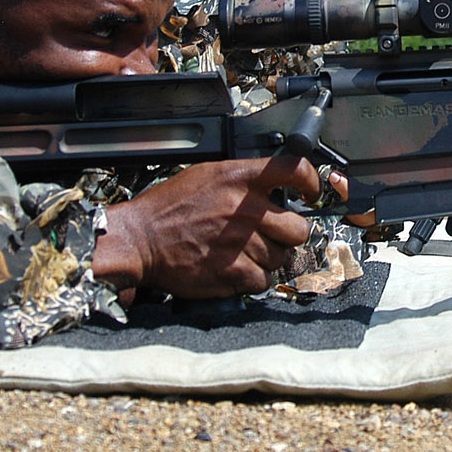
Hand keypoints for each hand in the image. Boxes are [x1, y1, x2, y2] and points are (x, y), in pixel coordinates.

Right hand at [91, 154, 323, 297]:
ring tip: (241, 252)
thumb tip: (276, 188)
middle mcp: (245, 208)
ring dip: (266, 259)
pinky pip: (264, 280)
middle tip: (269, 236)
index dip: (312, 184)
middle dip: (287, 235)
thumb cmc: (169, 208)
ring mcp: (240, 242)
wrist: (139, 240)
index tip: (310, 195)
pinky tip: (234, 268)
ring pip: (282, 258)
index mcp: (239, 178)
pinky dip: (252, 279)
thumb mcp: (207, 176)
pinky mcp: (232, 271)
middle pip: (299, 228)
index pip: (295, 171)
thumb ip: (244, 180)